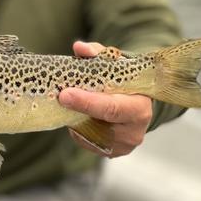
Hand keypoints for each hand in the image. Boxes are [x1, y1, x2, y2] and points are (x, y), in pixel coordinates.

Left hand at [59, 41, 151, 157]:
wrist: (136, 103)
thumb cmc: (124, 80)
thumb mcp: (115, 63)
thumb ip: (98, 54)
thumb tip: (80, 48)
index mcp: (140, 106)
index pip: (112, 107)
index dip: (88, 102)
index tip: (66, 94)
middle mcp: (134, 130)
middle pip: (101, 122)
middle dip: (79, 109)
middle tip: (60, 97)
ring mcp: (122, 145)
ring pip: (90, 133)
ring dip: (75, 118)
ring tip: (69, 102)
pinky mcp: (110, 152)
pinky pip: (87, 141)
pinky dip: (78, 127)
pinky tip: (76, 114)